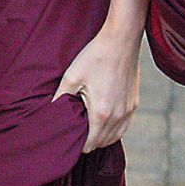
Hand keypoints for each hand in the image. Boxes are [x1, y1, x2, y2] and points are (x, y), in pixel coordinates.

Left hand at [54, 27, 140, 152]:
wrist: (121, 40)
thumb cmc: (95, 56)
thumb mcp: (71, 76)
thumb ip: (60, 98)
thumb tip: (50, 112)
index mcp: (101, 113)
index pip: (89, 145)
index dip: (77, 144)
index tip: (69, 136)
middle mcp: (117, 116)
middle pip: (102, 143)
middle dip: (89, 141)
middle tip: (76, 130)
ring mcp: (128, 110)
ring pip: (115, 137)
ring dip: (102, 137)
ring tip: (89, 128)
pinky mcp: (134, 103)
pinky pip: (124, 126)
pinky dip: (114, 129)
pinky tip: (105, 122)